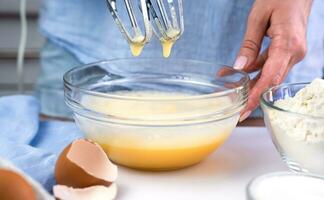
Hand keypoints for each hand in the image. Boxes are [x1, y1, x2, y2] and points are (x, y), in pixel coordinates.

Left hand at [234, 0, 312, 120]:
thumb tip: (239, 68)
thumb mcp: (258, 18)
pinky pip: (271, 66)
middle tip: (237, 111)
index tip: (244, 110)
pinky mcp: (288, 51)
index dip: (256, 96)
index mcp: (288, 44)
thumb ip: (249, 45)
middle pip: (271, 81)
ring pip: (271, 76)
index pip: (270, 77)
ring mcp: (293, 53)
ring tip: (231, 91)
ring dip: (252, 84)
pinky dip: (256, 72)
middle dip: (253, 97)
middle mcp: (294, 53)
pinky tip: (239, 75)